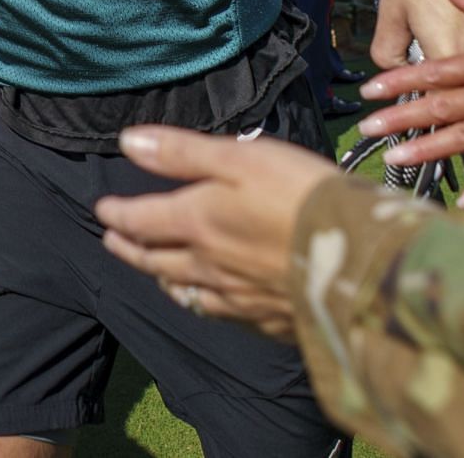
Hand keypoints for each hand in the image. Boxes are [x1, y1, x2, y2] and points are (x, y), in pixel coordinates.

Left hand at [95, 127, 337, 341]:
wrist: (361, 260)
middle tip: (112, 240)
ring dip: (162, 278)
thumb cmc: (301, 196)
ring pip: (185, 291)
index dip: (118, 213)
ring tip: (154, 272)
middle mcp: (207, 265)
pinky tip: (210, 301)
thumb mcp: (240, 158)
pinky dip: (204, 303)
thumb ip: (181, 153)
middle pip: (155, 260)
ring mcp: (236, 298)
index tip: (103, 210)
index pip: (140, 220)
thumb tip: (128, 143)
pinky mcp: (267, 320)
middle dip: (129, 248)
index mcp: (196, 222)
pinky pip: (221, 314)